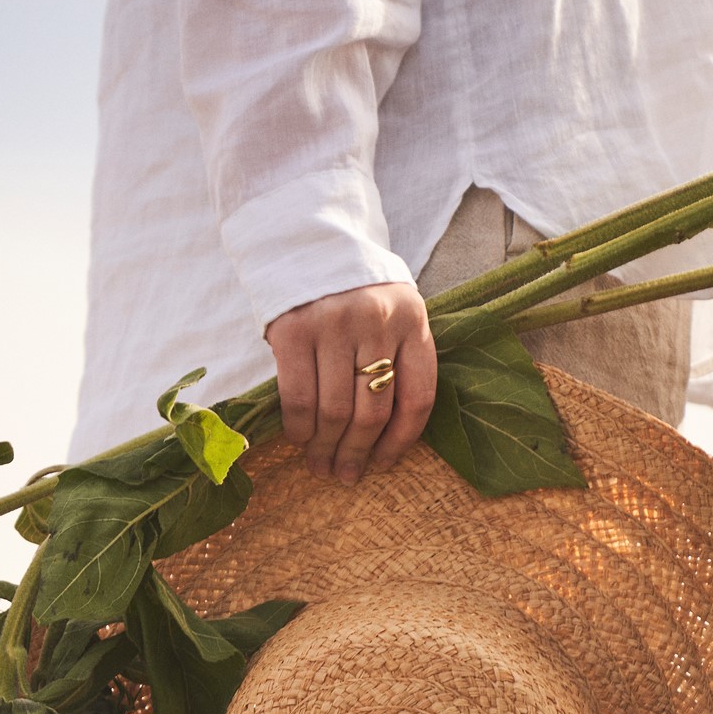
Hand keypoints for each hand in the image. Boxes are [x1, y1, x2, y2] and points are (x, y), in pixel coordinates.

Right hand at [266, 281, 436, 483]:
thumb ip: (395, 357)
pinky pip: (300, 397)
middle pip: (373, 411)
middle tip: (344, 475)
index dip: (400, 442)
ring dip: (326, 448)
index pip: (418, 398)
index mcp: (413, 320)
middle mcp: (378, 322)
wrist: (305, 238)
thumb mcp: (390, 312)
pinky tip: (300, 439)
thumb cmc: (351, 289)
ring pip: (336, 410)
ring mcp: (335, 325)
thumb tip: (382, 436)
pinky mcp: (294, 329)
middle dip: (357, 453)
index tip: (383, 465)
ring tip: (320, 465)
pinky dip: (300, 427)